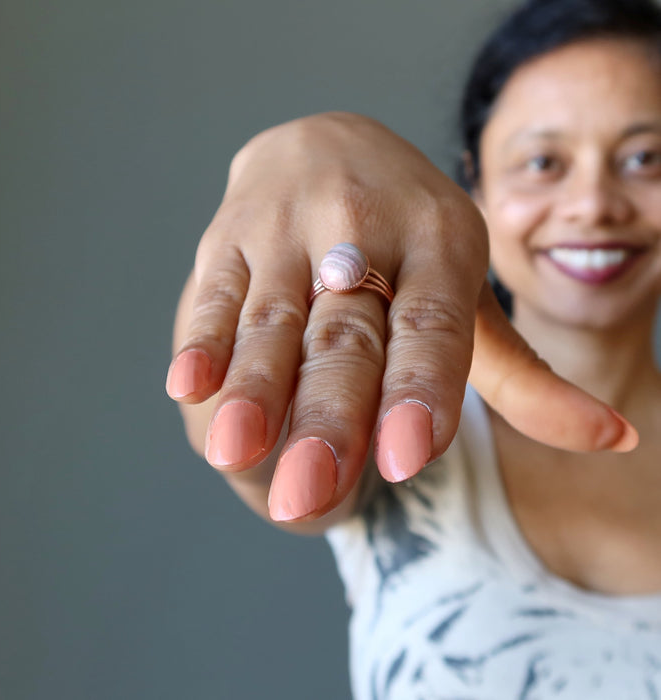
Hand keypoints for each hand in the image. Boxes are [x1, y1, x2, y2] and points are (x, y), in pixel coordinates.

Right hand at [166, 113, 636, 527]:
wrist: (327, 142)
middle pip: (348, 335)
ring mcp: (289, 230)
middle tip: (310, 490)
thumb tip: (616, 437)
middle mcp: (364, 228)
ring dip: (254, 386)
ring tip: (236, 449)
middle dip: (329, 414)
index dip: (420, 389)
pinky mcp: (232, 237)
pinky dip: (203, 340)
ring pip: (273, 319)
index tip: (407, 455)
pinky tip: (189, 386)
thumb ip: (525, 375)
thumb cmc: (408, 240)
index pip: (433, 325)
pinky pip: (217, 293)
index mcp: (439, 244)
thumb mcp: (470, 294)